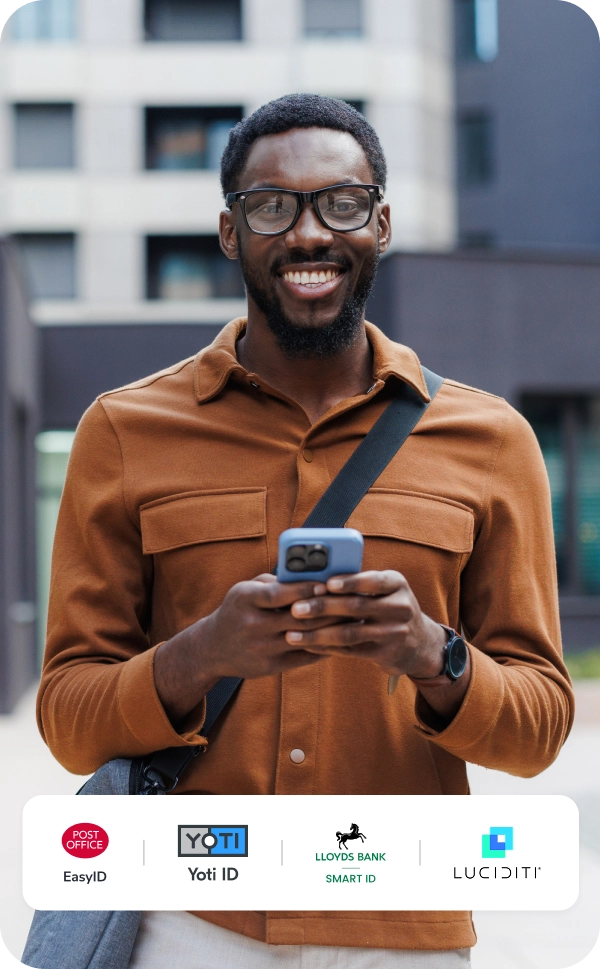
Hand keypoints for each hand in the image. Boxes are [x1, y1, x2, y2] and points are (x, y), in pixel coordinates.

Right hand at [154, 574, 340, 723]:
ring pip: (305, 637)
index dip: (304, 589)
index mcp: (245, 600)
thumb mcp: (245, 590)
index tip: (327, 583)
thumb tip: (309, 575)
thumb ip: (274, 582)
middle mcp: (252, 625)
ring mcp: (262, 649)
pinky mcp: (271, 667)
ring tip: (352, 619)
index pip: (278, 594)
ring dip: (332, 628)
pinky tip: (341, 638)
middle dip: (327, 609)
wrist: (213, 648)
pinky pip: (304, 656)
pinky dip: (324, 646)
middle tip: (351, 600)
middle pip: (298, 617)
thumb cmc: (237, 610)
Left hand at [285, 570, 470, 723]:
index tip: (326, 583)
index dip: (350, 582)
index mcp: (397, 583)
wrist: (420, 643)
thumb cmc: (389, 607)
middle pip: (356, 606)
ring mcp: (395, 633)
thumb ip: (357, 584)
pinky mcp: (386, 654)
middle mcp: (400, 607)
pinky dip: (326, 648)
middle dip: (322, 607)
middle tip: (295, 609)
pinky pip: (350, 651)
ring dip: (317, 634)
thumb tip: (313, 578)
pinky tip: (307, 646)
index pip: (374, 580)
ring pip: (350, 633)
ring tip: (292, 635)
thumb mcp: (385, 590)